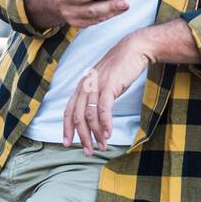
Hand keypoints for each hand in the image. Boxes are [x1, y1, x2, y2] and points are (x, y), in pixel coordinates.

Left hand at [63, 34, 150, 153]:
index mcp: (81, 86)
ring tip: (102, 146)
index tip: (67, 144)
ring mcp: (96, 85)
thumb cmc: (119, 68)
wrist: (133, 50)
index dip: (67, 128)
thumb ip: (94, 95)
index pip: (68, 111)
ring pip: (89, 115)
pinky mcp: (109, 86)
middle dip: (82, 137)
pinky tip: (108, 134)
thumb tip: (92, 117)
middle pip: (77, 117)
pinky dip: (105, 124)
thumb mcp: (101, 82)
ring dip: (95, 134)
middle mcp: (85, 86)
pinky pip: (103, 109)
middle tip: (88, 151)